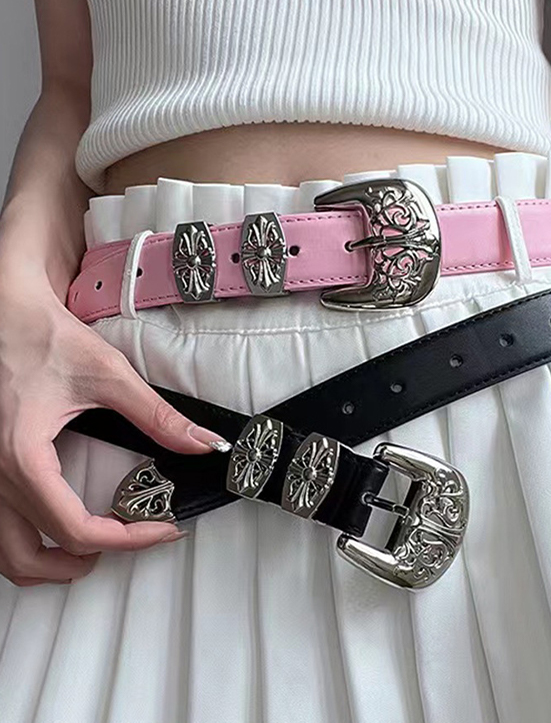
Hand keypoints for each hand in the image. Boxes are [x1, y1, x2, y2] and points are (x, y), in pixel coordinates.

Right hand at [0, 276, 227, 586]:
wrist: (6, 314)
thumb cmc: (45, 337)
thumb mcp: (109, 375)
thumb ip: (157, 416)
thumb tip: (200, 443)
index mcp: (24, 458)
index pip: (76, 529)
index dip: (128, 538)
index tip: (164, 527)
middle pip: (36, 554)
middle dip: (90, 559)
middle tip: (134, 540)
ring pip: (6, 554)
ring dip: (48, 565)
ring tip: (93, 551)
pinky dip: (27, 544)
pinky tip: (56, 528)